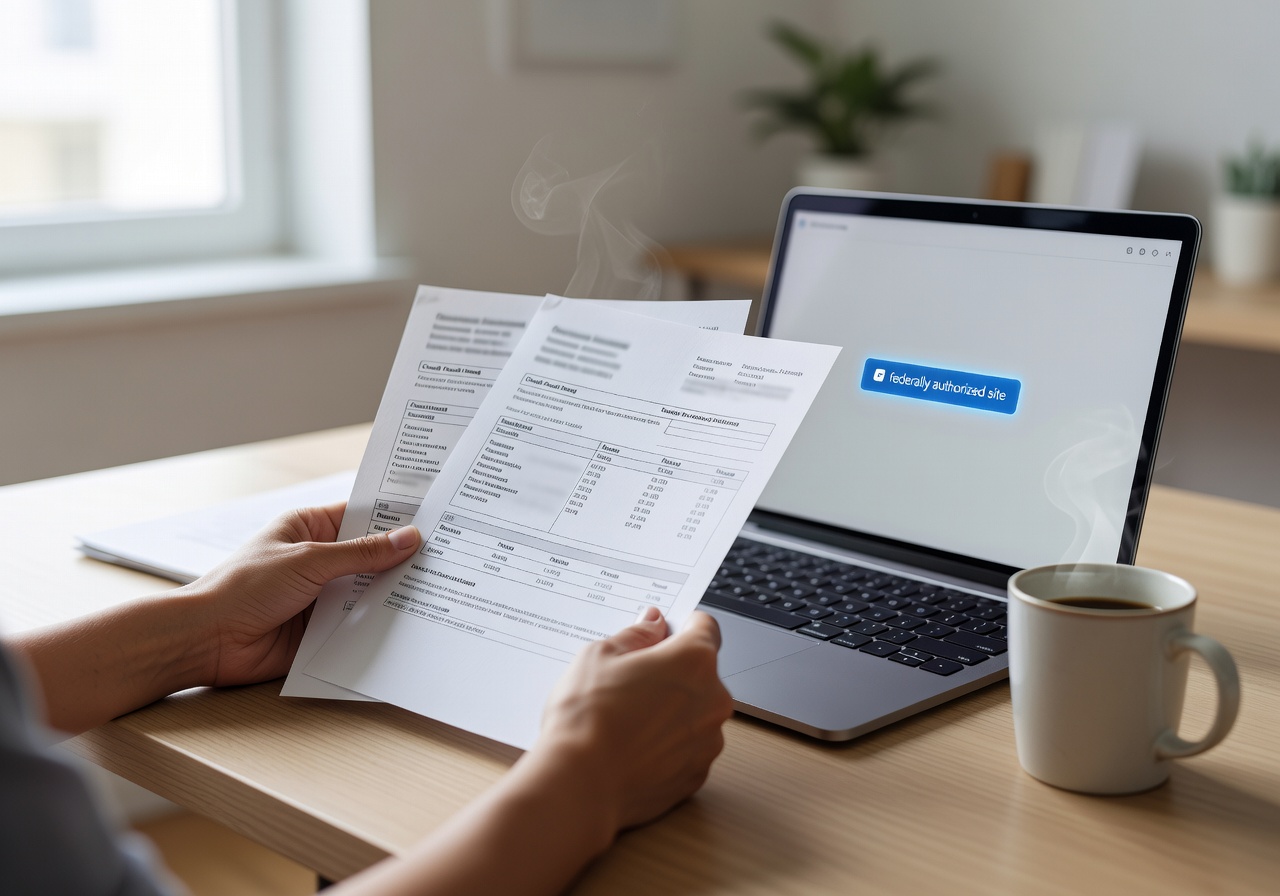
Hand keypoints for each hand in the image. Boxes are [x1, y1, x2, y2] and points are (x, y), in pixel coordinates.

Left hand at [185, 502, 419, 687]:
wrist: (207, 640)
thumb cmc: (243, 587)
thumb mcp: (308, 560)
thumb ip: (361, 553)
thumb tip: (407, 538)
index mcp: (309, 528)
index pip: (362, 515)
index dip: (395, 515)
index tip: (433, 514)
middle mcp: (318, 560)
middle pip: (370, 555)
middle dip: (402, 557)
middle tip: (447, 553)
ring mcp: (321, 596)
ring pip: (368, 591)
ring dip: (393, 592)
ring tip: (438, 586)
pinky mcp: (323, 630)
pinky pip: (359, 624)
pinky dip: (380, 624)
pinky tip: (411, 621)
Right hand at [531, 607, 733, 833]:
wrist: (579, 786)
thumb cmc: (587, 719)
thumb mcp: (599, 655)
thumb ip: (636, 636)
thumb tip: (652, 625)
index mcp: (694, 661)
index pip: (705, 627)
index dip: (681, 627)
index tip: (661, 634)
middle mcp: (713, 700)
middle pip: (701, 673)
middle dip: (672, 672)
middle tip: (630, 680)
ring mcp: (708, 742)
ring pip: (694, 713)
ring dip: (671, 710)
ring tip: (626, 719)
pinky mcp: (696, 776)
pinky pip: (686, 748)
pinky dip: (666, 745)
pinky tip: (632, 746)